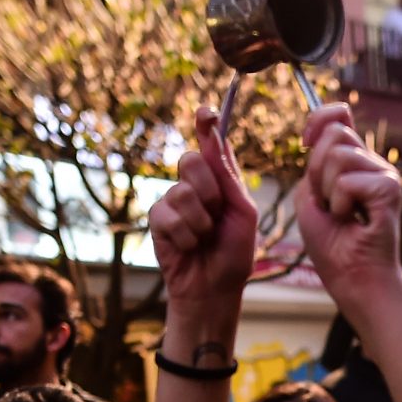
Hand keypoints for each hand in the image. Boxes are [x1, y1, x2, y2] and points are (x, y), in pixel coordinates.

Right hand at [148, 107, 256, 314]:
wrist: (215, 288)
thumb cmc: (234, 253)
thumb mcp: (243, 213)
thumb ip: (229, 177)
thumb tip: (214, 138)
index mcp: (220, 180)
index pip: (211, 145)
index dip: (206, 126)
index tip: (204, 113)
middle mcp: (195, 186)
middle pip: (190, 160)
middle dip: (208, 190)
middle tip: (217, 214)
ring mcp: (174, 202)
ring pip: (181, 192)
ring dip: (200, 221)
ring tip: (204, 237)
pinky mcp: (158, 221)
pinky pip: (169, 216)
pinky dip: (186, 235)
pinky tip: (189, 247)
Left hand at [295, 105, 401, 312]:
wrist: (352, 279)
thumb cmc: (332, 245)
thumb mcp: (310, 195)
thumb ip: (313, 163)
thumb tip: (317, 132)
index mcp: (354, 162)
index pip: (339, 115)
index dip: (318, 120)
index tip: (305, 142)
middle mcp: (372, 164)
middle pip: (335, 133)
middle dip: (317, 169)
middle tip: (326, 201)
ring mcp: (384, 174)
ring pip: (338, 156)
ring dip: (328, 191)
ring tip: (340, 214)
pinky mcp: (389, 189)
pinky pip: (347, 181)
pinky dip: (340, 205)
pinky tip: (353, 221)